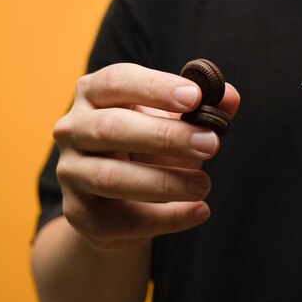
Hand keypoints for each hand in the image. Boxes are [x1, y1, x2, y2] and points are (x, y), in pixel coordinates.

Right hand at [53, 63, 239, 249]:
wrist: (123, 202)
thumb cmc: (150, 149)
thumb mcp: (177, 124)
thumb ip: (202, 109)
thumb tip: (230, 97)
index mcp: (94, 94)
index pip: (117, 81)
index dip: (156, 88)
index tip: (195, 97)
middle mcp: (72, 129)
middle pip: (111, 128)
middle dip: (165, 136)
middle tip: (211, 144)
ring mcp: (71, 173)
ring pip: (111, 178)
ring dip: (164, 182)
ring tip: (204, 185)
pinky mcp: (81, 215)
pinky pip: (122, 219)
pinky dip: (167, 218)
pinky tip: (199, 211)